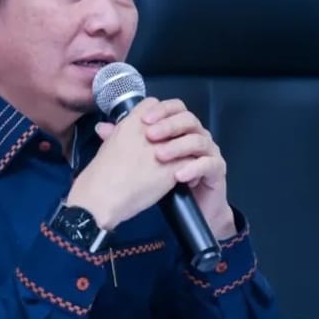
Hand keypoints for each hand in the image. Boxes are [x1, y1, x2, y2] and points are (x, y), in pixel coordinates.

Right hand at [66, 97, 185, 230]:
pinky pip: (190, 161)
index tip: (158, 126)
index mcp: (131, 123)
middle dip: (178, 131)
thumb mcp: (105, 146)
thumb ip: (112, 134)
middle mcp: (150, 132)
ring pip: (187, 139)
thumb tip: (104, 127)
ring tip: (182, 161)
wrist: (102, 196)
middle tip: (176, 144)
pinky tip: (185, 179)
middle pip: (174, 119)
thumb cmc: (99, 175)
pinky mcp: (172, 168)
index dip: (159, 114)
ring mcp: (163, 148)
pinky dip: (191, 169)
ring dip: (187, 148)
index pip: (154, 104)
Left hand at [93, 98, 236, 239]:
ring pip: (199, 139)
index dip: (161, 110)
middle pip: (189, 119)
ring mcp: (209, 152)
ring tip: (160, 156)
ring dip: (178, 146)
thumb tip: (102, 128)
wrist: (189, 211)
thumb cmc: (165, 182)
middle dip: (168, 125)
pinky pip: (209, 164)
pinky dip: (194, 168)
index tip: (144, 120)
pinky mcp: (216, 171)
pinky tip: (179, 175)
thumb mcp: (142, 160)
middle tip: (150, 136)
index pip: (175, 108)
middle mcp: (196, 136)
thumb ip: (125, 141)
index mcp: (180, 130)